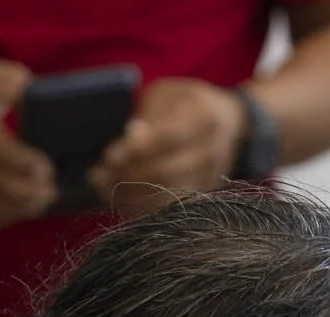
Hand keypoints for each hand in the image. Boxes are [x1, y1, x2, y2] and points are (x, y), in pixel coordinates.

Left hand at [94, 78, 245, 215]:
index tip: (108, 157)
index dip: (135, 150)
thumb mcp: (168, 95)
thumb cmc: (188, 103)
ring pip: (165, 195)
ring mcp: (209, 177)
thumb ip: (149, 116)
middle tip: (97, 177)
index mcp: (203, 117)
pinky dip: (141, 207)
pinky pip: (168, 207)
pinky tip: (120, 201)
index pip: (166, 138)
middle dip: (126, 177)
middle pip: (164, 171)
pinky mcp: (202, 195)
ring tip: (102, 189)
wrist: (231, 123)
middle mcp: (211, 150)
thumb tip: (131, 137)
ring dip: (129, 195)